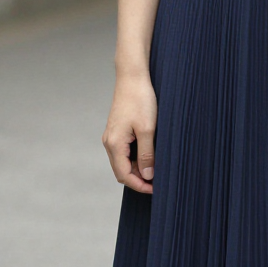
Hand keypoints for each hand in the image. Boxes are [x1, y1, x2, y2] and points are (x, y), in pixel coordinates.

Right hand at [102, 73, 157, 193]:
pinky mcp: (117, 130)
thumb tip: (148, 176)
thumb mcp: (148, 129)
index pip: (124, 175)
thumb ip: (147, 155)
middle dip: (139, 179)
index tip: (156, 189)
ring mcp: (112, 136)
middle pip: (121, 171)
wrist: (132, 77)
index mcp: (114, 144)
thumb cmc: (140, 99)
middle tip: (158, 182)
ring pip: (123, 161)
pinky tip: (149, 155)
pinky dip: (135, 157)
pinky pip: (124, 151)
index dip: (140, 185)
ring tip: (156, 169)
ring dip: (138, 168)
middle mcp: (109, 142)